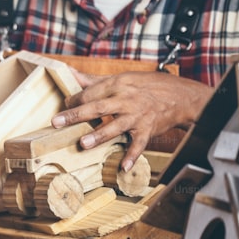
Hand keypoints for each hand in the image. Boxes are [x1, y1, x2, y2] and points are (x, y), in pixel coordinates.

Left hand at [52, 69, 213, 170]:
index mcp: (117, 85)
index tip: (62, 107)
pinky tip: (124, 166)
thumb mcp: (122, 78)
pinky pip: (139, 144)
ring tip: (84, 143)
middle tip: (57, 122)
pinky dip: (132, 155)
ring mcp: (137, 115)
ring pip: (116, 125)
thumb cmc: (148, 86)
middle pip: (97, 107)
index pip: (90, 93)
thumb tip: (70, 73)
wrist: (181, 96)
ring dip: (100, 135)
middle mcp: (126, 99)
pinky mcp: (148, 129)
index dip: (74, 100)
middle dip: (76, 115)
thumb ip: (94, 80)